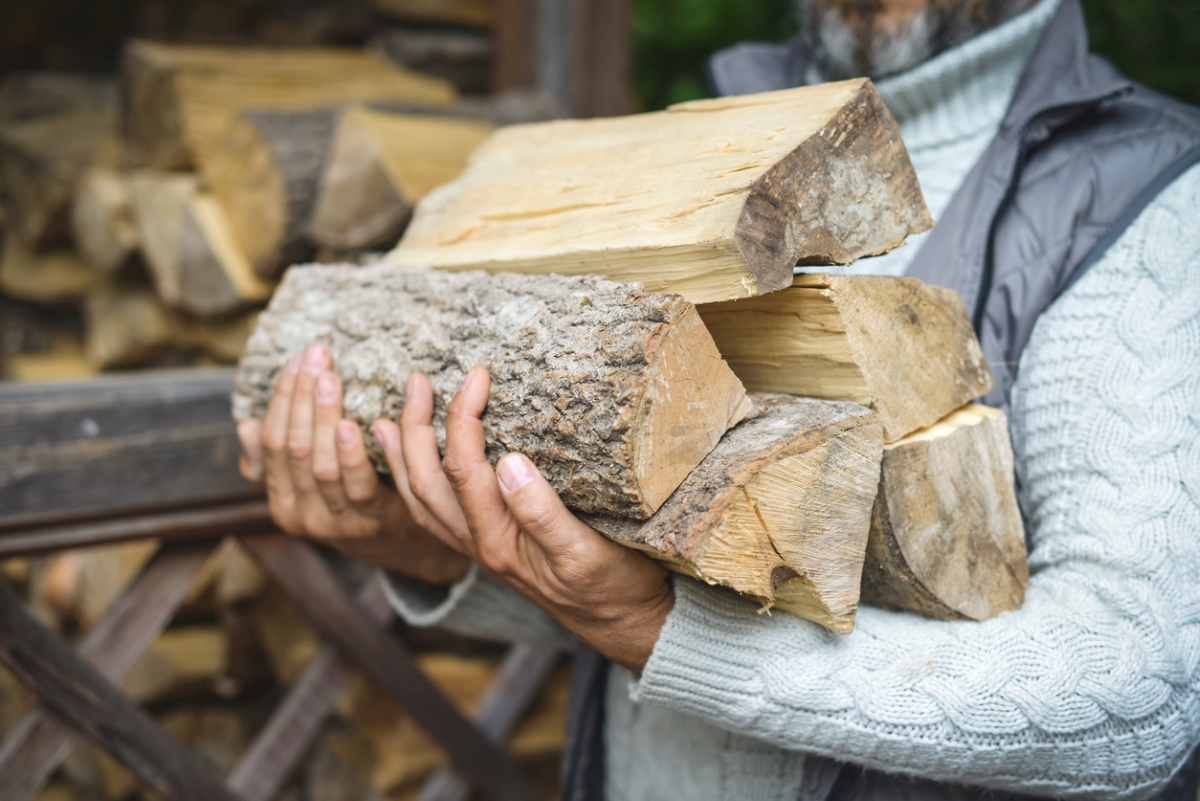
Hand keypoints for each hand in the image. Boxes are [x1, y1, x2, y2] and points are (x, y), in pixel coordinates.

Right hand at [237, 343, 470, 583]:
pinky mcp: (372, 522)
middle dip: (302, 397)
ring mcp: (334, 522)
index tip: (298, 359)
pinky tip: (354, 425)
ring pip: (321, 464)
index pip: (271, 441)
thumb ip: (277, 459)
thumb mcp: (310, 481)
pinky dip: (353, 455)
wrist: (400, 544)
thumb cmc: (352, 499)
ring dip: (325, 417)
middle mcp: (298, 514)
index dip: (283, 398)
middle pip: (294, 448)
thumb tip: (246, 427)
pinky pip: (358, 486)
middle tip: (317, 356)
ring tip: (331, 380)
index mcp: (279, 500)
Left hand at [392, 366, 674, 671]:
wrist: (623, 624)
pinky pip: (436, 512)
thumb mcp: (586, 551)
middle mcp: (479, 545)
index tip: (476, 376)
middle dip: (416, 428)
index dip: (462, 418)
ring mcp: (480, 548)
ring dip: (403, 456)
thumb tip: (510, 462)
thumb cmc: (612, 587)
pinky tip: (415, 464)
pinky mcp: (491, 546)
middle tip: (418, 380)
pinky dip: (415, 483)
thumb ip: (543, 513)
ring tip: (388, 418)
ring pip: (422, 500)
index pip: (464, 469)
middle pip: (426, 482)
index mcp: (498, 542)